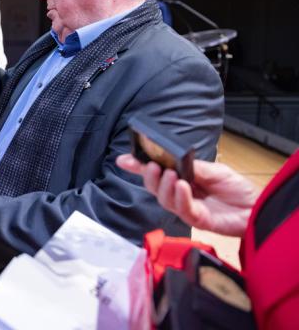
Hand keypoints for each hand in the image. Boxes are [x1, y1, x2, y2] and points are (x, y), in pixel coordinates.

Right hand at [116, 154, 258, 237]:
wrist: (256, 207)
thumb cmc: (236, 189)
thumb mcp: (214, 171)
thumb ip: (193, 168)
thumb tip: (173, 159)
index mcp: (181, 180)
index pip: (156, 173)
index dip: (138, 167)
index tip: (124, 160)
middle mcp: (180, 195)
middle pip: (155, 188)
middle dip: (149, 177)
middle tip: (151, 166)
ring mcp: (187, 208)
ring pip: (165, 200)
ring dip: (164, 186)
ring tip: (170, 174)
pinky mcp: (198, 220)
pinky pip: (184, 210)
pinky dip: (180, 197)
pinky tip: (183, 186)